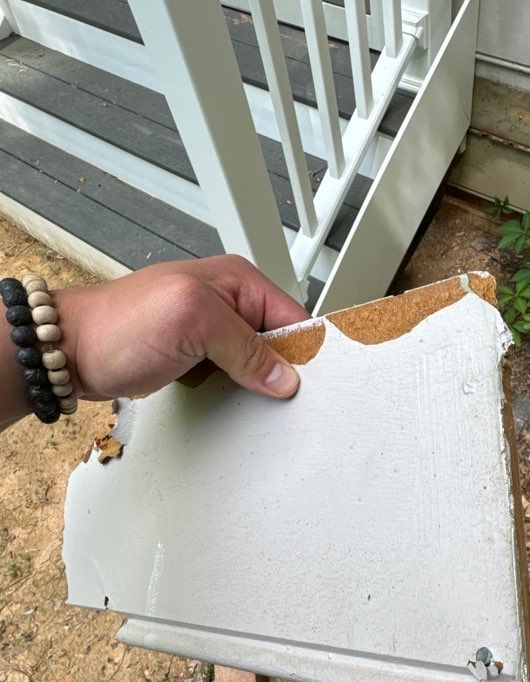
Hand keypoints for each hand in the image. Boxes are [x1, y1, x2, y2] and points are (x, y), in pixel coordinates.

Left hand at [55, 256, 308, 401]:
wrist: (68, 352)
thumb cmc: (115, 326)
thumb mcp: (192, 324)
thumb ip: (244, 347)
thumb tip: (284, 376)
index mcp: (237, 280)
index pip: (295, 316)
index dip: (306, 351)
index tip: (311, 384)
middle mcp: (228, 302)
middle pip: (279, 342)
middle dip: (280, 371)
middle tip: (280, 398)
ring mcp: (211, 330)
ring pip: (257, 363)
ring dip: (256, 385)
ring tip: (248, 398)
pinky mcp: (197, 355)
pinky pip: (232, 376)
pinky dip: (233, 393)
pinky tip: (226, 401)